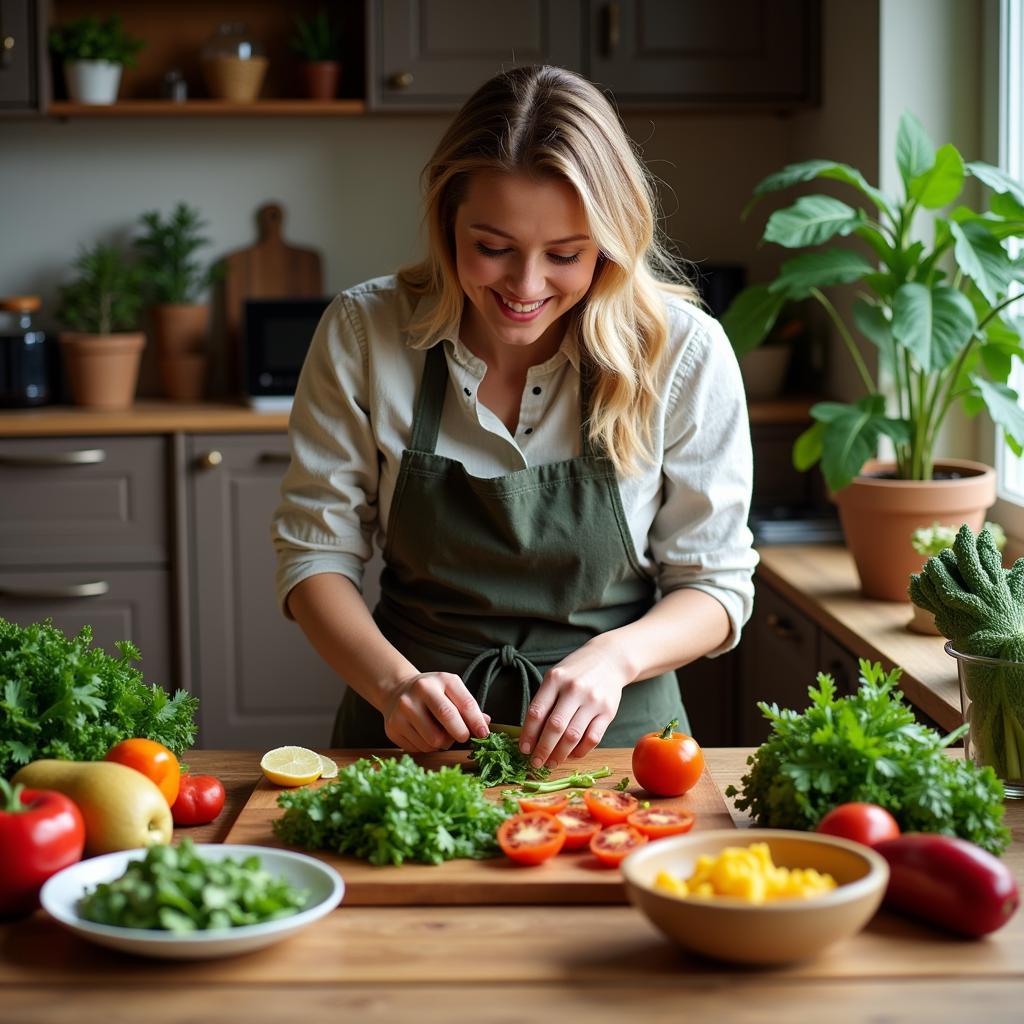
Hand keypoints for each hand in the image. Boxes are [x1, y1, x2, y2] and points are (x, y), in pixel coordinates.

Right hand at [382, 671, 489, 751]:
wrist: (397, 691)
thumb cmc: (432, 693)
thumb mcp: (452, 691)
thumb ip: (468, 707)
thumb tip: (484, 724)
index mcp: (441, 679)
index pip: (464, 704)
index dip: (476, 722)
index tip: (483, 734)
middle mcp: (420, 690)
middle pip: (447, 721)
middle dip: (460, 734)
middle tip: (462, 736)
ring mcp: (403, 709)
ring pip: (434, 741)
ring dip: (442, 743)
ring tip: (439, 732)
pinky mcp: (393, 727)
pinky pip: (419, 749)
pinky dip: (427, 747)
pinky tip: (423, 734)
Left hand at [518, 641, 629, 768]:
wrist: (610, 659)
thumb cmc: (576, 671)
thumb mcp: (556, 677)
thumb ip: (544, 701)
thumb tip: (531, 736)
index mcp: (555, 679)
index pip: (536, 712)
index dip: (528, 734)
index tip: (523, 749)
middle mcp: (574, 689)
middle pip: (555, 727)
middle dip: (543, 749)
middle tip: (536, 763)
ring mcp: (593, 701)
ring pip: (573, 736)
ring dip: (560, 754)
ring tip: (551, 763)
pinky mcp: (608, 712)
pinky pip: (593, 738)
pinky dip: (580, 751)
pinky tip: (572, 754)